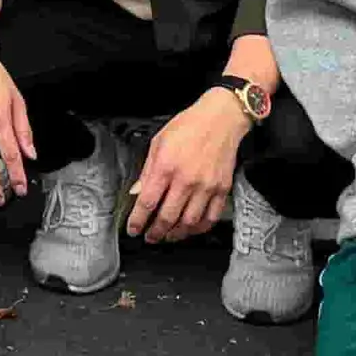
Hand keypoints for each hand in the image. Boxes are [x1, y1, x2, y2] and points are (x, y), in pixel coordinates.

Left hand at [130, 93, 248, 241]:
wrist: (221, 118)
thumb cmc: (190, 126)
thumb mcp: (158, 142)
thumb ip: (147, 170)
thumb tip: (137, 191)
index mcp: (166, 166)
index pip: (147, 202)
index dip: (138, 220)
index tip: (133, 229)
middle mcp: (187, 179)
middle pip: (168, 217)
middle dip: (155, 232)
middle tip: (150, 237)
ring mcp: (206, 186)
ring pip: (189, 222)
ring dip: (176, 234)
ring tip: (167, 236)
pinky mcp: (222, 189)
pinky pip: (211, 217)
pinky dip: (199, 228)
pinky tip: (190, 229)